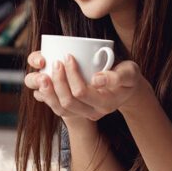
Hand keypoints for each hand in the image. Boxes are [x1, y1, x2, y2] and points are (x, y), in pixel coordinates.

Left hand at [24, 51, 152, 121]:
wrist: (126, 88)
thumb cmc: (127, 76)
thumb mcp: (130, 72)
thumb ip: (118, 75)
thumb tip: (96, 79)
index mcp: (106, 103)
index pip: (82, 92)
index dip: (72, 75)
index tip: (69, 56)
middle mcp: (93, 112)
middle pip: (68, 102)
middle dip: (58, 82)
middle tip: (55, 62)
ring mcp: (84, 114)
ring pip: (60, 109)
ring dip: (48, 92)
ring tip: (41, 75)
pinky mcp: (77, 111)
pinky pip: (58, 109)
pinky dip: (47, 98)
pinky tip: (41, 86)